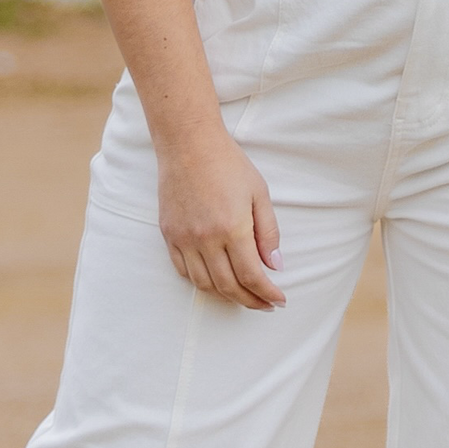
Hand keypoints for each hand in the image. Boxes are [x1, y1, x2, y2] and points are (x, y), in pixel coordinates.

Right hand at [156, 126, 285, 309]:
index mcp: (233, 228)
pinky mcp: (169, 235)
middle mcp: (206, 239)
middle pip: (229, 287)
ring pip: (205, 285)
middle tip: (264, 304)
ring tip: (242, 294)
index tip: (279, 301)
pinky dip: (201, 282)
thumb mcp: (259, 192)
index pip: (252, 276)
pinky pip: (184, 271)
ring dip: (226, 295)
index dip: (267, 294)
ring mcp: (185, 239)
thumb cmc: (228, 163)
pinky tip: (215, 279)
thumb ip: (268, 231)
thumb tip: (275, 265)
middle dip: (250, 301)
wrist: (189, 143)